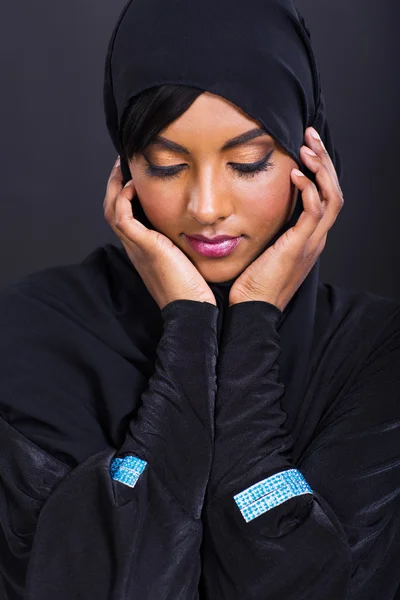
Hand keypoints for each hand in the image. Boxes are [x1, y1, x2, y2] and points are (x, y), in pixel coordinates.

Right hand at [103, 157, 216, 309]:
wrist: (193, 310)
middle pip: (112, 210)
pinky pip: (122, 217)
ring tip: (123, 166)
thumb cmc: (196, 290)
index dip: (125, 196)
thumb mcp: (188, 258)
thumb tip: (200, 225)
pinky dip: (123, 199)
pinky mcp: (144, 247)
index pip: (126, 217)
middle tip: (123, 164)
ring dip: (115, 186)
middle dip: (115, 185)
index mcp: (144, 249)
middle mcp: (136, 247)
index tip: (134, 176)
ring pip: (112, 211)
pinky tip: (133, 185)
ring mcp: (137, 247)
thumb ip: (186, 242)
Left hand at [229, 127, 343, 310]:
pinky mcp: (300, 246)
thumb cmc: (251, 283)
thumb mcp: (264, 249)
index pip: (325, 196)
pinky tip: (296, 175)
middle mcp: (316, 238)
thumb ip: (268, 228)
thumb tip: (252, 207)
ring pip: (332, 197)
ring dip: (321, 169)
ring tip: (307, 147)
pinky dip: (309, 189)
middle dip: (324, 160)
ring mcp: (311, 242)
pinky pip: (315, 212)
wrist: (252, 311)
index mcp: (309, 238)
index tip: (305, 146)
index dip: (319, 169)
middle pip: (335, 191)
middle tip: (311, 135)